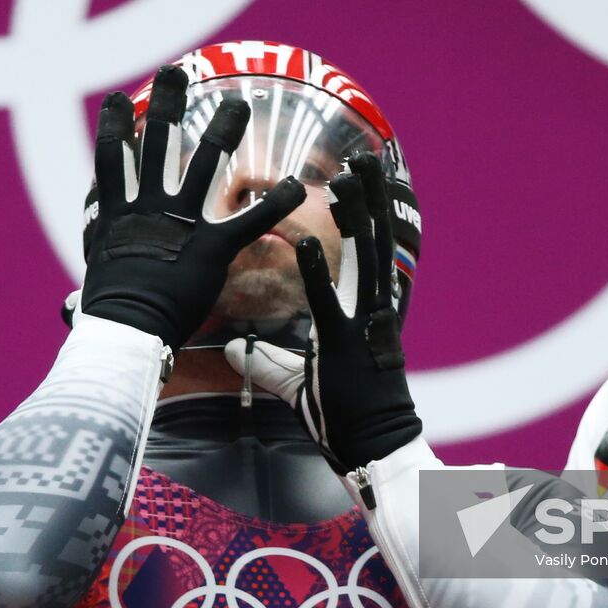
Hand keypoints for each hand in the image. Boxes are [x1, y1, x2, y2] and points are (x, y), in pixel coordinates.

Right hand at [81, 65, 305, 346]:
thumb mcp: (99, 277)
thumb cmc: (109, 313)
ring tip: (239, 104)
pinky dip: (275, 203)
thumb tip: (78, 293)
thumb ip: (102, 264)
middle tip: (176, 71)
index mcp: (118, 212)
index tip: (120, 99)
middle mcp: (149, 207)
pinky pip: (249, 220)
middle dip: (168, 104)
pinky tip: (297, 185)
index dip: (116, 126)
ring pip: (205, 165)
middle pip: (158, 144)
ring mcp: (181, 223)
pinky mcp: (212, 247)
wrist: (126, 331)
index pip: (112, 158)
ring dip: (224, 132)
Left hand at [227, 152, 420, 474]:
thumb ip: (266, 360)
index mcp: (366, 312)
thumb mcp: (299, 382)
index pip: (368, 253)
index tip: (362, 180)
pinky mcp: (344, 346)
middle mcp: (371, 309)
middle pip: (374, 241)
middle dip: (370, 198)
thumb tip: (233, 347)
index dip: (366, 215)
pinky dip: (316, 272)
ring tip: (347, 177)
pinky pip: (327, 302)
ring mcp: (362, 324)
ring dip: (354, 216)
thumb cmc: (344, 417)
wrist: (374, 449)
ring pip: (364, 258)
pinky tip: (302, 243)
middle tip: (364, 158)